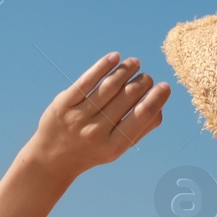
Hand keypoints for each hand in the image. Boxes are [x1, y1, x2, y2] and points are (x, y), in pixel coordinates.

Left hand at [23, 52, 169, 178]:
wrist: (52, 159)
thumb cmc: (92, 150)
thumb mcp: (117, 149)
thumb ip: (139, 130)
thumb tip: (159, 104)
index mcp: (113, 145)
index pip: (141, 116)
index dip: (156, 98)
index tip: (165, 86)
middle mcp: (95, 131)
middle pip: (127, 97)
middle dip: (142, 82)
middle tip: (147, 78)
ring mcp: (78, 117)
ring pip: (109, 86)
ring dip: (126, 70)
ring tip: (135, 63)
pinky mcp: (63, 104)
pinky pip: (87, 80)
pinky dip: (103, 66)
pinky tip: (114, 57)